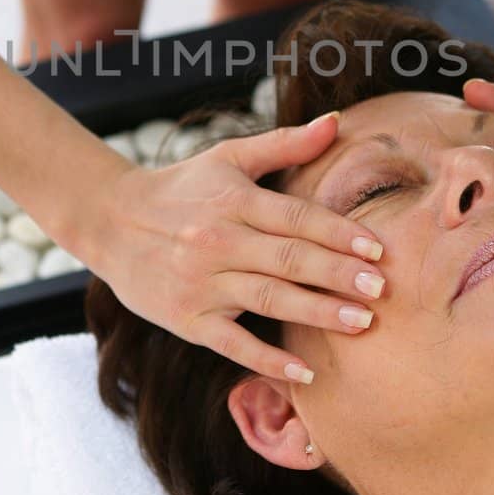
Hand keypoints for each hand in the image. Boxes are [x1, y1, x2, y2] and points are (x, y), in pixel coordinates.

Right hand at [92, 112, 386, 384]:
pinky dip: (266, 361)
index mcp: (234, 201)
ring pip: (268, 299)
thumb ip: (285, 144)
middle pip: (288, 259)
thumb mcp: (229, 158)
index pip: (295, 216)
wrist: (111, 222)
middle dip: (337, 274)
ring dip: (316, 312)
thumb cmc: (183, 188)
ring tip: (361, 323)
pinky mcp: (186, 318)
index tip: (378, 248)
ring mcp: (201, 282)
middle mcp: (218, 240)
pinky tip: (304, 372)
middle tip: (381, 288)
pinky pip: (231, 343)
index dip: (339, 232)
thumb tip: (336, 121)